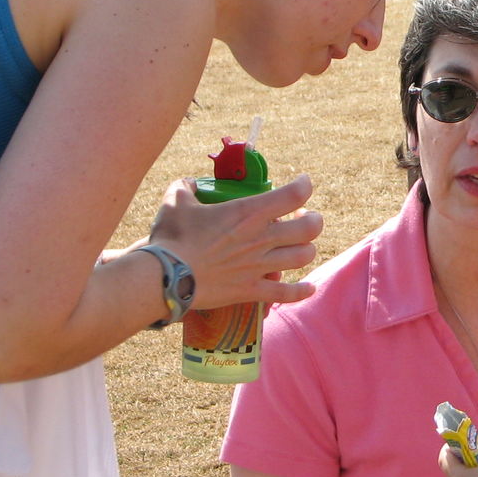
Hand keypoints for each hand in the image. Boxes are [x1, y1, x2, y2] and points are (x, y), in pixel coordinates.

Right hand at [145, 174, 321, 311]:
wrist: (164, 277)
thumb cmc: (171, 236)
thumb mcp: (176, 201)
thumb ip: (186, 188)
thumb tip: (189, 184)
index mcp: (249, 212)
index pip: (294, 194)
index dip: (305, 185)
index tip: (303, 183)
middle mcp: (261, 238)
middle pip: (310, 228)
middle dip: (313, 221)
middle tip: (301, 219)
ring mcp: (259, 266)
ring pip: (304, 257)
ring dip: (306, 250)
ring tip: (298, 247)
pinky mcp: (252, 290)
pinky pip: (287, 293)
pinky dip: (302, 291)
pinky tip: (308, 288)